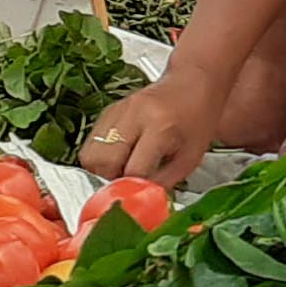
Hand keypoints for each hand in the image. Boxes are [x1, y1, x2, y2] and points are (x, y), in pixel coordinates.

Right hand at [80, 74, 225, 190]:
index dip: (134, 187)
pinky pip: (91, 142)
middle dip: (111, 180)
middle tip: (127, 182)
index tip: (139, 194)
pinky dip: (100, 156)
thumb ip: (162, 182)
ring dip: (101, 170)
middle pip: (101, 161)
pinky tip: (120, 156)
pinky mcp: (107, 111)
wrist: (191, 85)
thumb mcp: (190, 158)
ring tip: (123, 169)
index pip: (132, 169)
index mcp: (159, 126)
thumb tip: (137, 201)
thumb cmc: (196, 120)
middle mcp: (133, 115)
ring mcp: (117, 111)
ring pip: (89, 153)